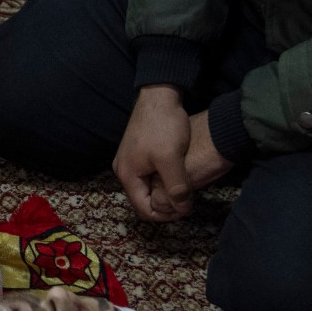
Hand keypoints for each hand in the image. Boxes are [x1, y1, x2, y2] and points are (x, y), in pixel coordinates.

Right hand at [114, 86, 192, 220]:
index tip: (186, 210)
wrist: (159, 95)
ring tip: (185, 190)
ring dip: (165, 192)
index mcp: (127, 175)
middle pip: (144, 199)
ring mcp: (129, 160)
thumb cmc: (163, 125)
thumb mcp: (171, 159)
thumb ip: (176, 186)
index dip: (165, 215)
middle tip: (187, 202)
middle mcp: (123, 170)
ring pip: (148, 187)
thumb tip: (182, 209)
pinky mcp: (138, 151)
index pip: (143, 209)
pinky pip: (149, 175)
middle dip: (165, 205)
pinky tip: (179, 175)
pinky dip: (163, 180)